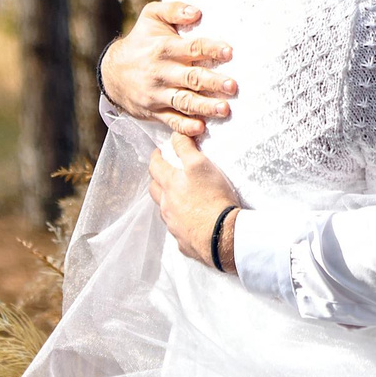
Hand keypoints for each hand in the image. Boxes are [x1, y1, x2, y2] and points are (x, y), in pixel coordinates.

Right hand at [101, 1, 236, 137]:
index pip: (191, 48)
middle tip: (232, 86)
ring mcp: (157, 94)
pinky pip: (171, 121)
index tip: (228, 52)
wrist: (112, 72)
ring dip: (204, 106)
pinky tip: (200, 128)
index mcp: (164, 48)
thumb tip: (197, 12)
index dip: (210, 49)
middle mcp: (161, 72)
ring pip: (184, 101)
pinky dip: (185, 126)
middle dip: (212, 82)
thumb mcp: (151, 16)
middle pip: (191, 77)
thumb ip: (174, 9)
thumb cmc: (141, 40)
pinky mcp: (155, 111)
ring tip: (224, 109)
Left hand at [148, 132, 241, 267]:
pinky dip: (182, 223)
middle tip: (165, 174)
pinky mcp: (183, 241)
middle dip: (157, 179)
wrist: (221, 235)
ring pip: (165, 210)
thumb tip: (175, 136)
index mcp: (169, 185)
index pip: (155, 166)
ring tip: (179, 198)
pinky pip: (178, 229)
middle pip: (154, 190)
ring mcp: (173, 224)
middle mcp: (166, 205)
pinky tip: (192, 222)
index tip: (158, 153)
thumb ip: (185, 148)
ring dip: (168, 202)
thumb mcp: (200, 165)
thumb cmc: (212, 197)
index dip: (156, 157)